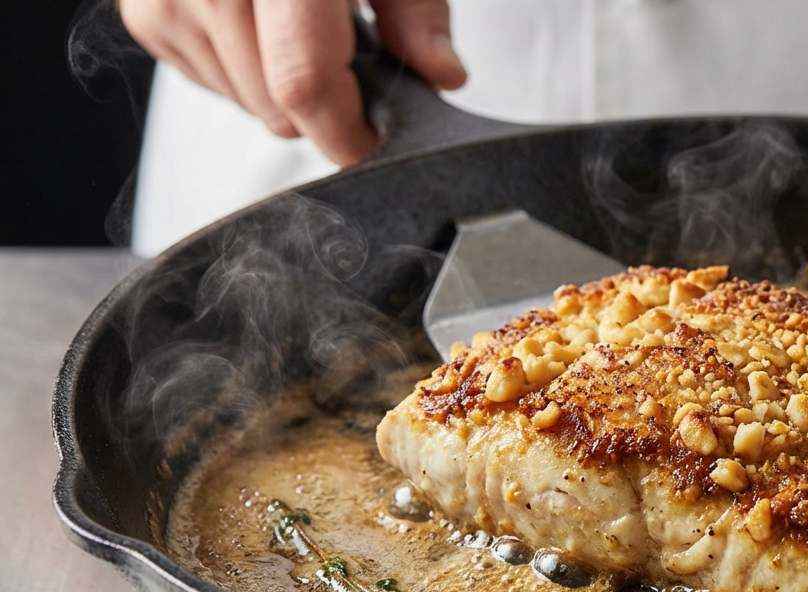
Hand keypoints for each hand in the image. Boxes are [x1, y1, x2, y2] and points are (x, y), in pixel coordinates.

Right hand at [118, 0, 467, 166]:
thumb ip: (416, 11)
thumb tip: (440, 74)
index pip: (303, 80)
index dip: (344, 130)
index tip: (373, 142)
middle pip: (274, 104)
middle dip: (325, 109)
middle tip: (350, 60)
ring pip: (245, 103)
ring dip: (284, 91)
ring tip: (302, 27)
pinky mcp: (147, 14)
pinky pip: (211, 83)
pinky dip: (246, 72)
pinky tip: (262, 26)